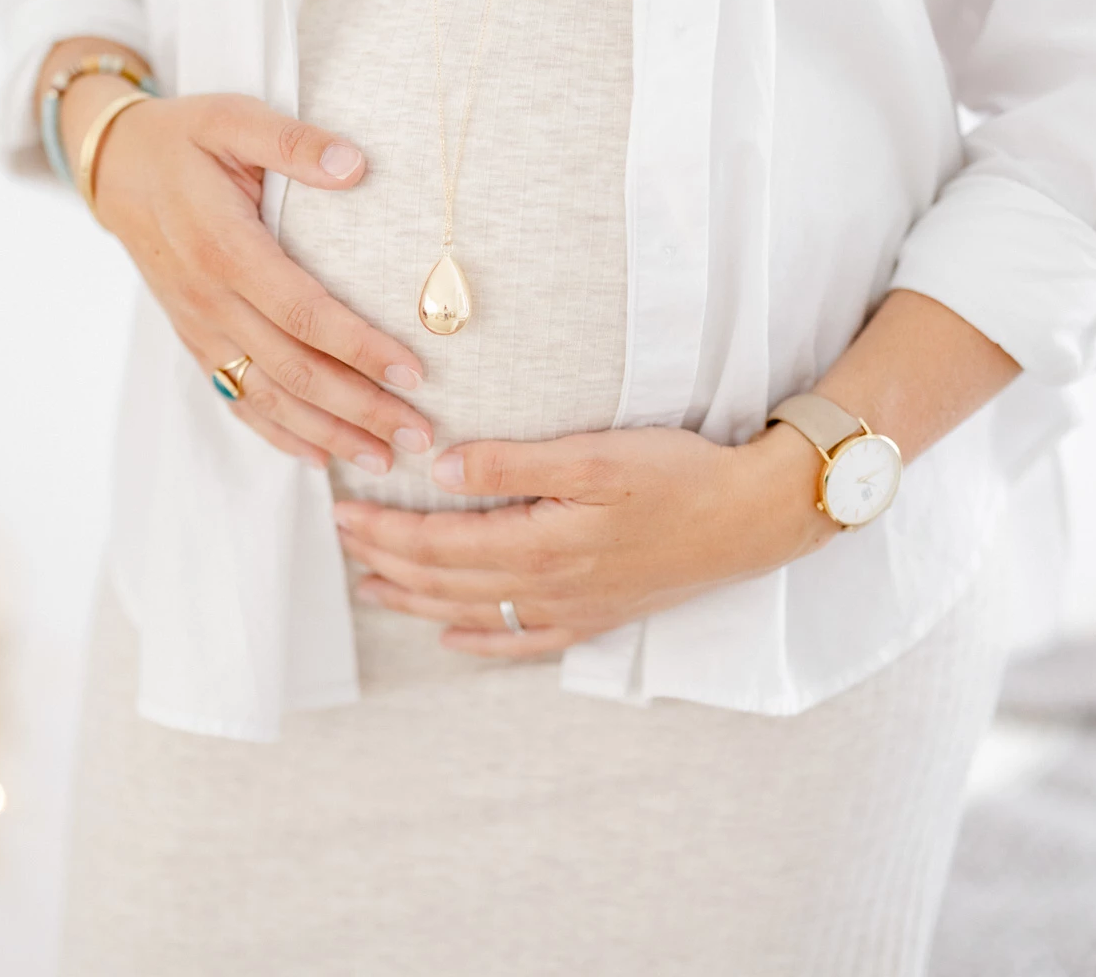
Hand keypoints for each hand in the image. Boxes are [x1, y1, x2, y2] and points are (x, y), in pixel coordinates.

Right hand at [79, 82, 434, 472]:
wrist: (113, 166)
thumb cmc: (183, 138)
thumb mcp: (233, 118)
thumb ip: (293, 141)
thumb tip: (356, 165)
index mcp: (227, 248)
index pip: (304, 312)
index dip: (359, 347)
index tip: (414, 371)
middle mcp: (211, 299)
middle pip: (294, 370)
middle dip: (360, 408)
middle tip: (421, 434)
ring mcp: (200, 326)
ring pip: (268, 397)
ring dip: (329, 433)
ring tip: (385, 460)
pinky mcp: (195, 339)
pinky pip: (236, 399)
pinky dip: (279, 434)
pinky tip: (322, 459)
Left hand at [334, 423, 839, 655]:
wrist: (753, 519)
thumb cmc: (679, 474)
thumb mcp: (596, 455)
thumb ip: (514, 461)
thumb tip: (440, 467)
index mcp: (539, 543)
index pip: (437, 542)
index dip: (385, 529)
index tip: (344, 510)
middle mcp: (546, 587)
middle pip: (443, 580)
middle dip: (386, 560)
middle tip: (342, 537)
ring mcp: (570, 609)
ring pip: (471, 611)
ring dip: (415, 599)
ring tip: (371, 584)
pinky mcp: (595, 616)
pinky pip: (521, 639)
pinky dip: (479, 640)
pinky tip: (450, 637)